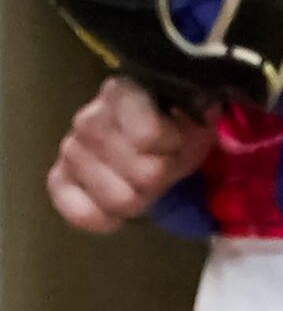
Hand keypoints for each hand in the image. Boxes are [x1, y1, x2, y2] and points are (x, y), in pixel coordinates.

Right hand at [47, 77, 211, 232]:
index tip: (178, 141)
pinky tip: (116, 214)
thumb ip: (192, 122)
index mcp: (124, 93)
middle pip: (143, 173)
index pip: (148, 136)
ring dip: (141, 198)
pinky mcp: (59, 178)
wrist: (154, 143)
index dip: (173, 146)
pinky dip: (102, 218)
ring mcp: (71, 149)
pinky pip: (78, 212)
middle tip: (164, 166)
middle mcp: (90, 118)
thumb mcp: (196, 120)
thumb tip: (176, 134)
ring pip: (119, 198)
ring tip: (143, 183)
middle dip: (162, 177)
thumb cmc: (178, 127)